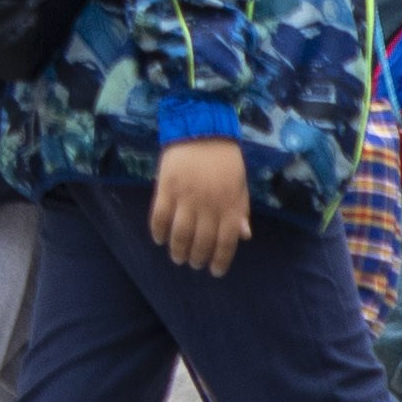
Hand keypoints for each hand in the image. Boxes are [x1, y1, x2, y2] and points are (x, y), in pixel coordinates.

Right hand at [149, 136, 253, 274]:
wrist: (202, 129)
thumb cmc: (224, 159)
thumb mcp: (239, 185)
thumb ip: (240, 210)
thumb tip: (243, 236)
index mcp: (229, 204)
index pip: (226, 241)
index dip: (220, 260)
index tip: (215, 271)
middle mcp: (209, 204)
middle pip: (202, 241)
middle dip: (197, 257)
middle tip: (193, 263)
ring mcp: (186, 197)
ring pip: (180, 233)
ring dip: (178, 250)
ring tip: (177, 257)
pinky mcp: (166, 188)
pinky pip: (160, 217)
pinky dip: (158, 231)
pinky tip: (159, 239)